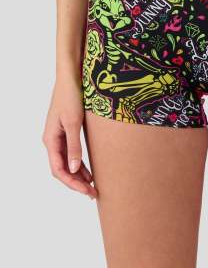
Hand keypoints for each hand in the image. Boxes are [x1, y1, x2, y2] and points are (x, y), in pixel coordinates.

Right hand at [42, 77, 96, 198]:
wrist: (71, 77)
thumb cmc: (71, 96)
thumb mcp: (74, 122)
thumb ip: (74, 146)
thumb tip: (74, 169)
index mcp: (50, 140)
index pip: (58, 170)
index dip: (72, 183)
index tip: (87, 191)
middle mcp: (52, 140)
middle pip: (62, 169)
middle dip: (76, 183)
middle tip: (93, 193)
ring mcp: (59, 135)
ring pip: (66, 162)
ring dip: (78, 175)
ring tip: (92, 186)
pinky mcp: (67, 130)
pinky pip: (71, 153)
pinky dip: (80, 163)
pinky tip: (89, 170)